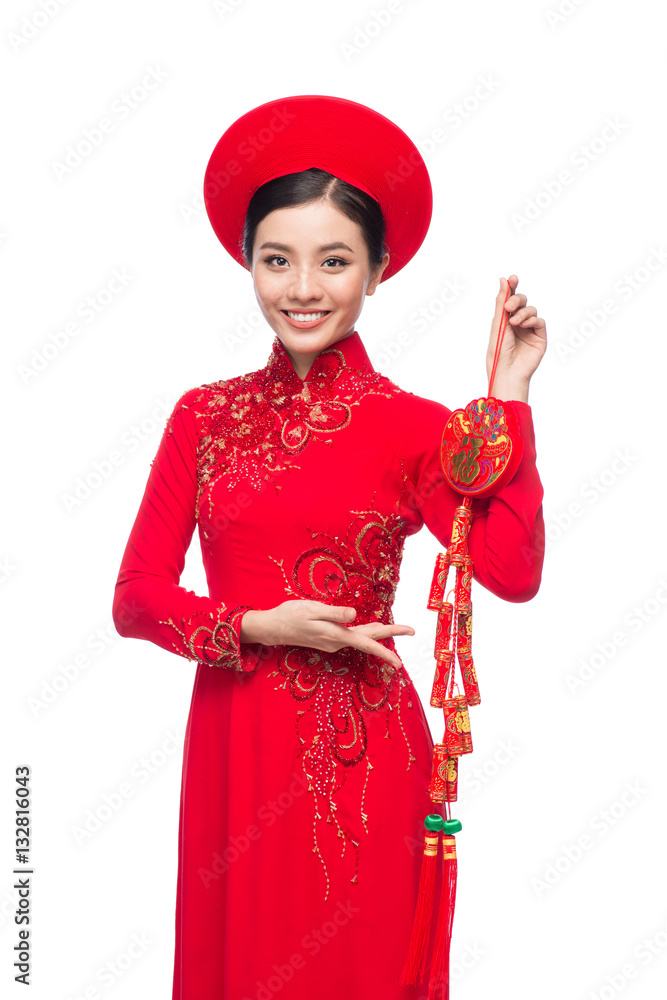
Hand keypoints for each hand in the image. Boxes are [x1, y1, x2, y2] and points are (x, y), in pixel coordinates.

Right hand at [240, 600, 413, 669]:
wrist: (273, 628)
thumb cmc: (291, 615)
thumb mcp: (312, 610)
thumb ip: (334, 613)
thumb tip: (354, 615)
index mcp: (336, 635)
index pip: (367, 642)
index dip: (385, 649)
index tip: (401, 662)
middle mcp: (337, 642)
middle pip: (369, 639)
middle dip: (390, 635)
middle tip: (411, 630)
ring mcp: (333, 642)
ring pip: (361, 637)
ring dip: (379, 633)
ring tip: (397, 629)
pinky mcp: (329, 639)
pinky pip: (353, 636)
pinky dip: (366, 633)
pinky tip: (372, 628)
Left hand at [486, 275, 547, 400]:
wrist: (506, 372)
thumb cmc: (498, 352)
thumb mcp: (497, 324)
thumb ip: (500, 302)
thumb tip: (503, 280)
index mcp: (504, 321)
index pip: (509, 299)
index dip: (512, 287)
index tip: (512, 278)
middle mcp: (517, 324)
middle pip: (521, 302)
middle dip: (515, 300)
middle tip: (508, 307)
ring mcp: (529, 331)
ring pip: (531, 310)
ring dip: (523, 313)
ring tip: (514, 323)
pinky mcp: (539, 338)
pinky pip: (539, 322)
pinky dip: (532, 320)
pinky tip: (524, 326)